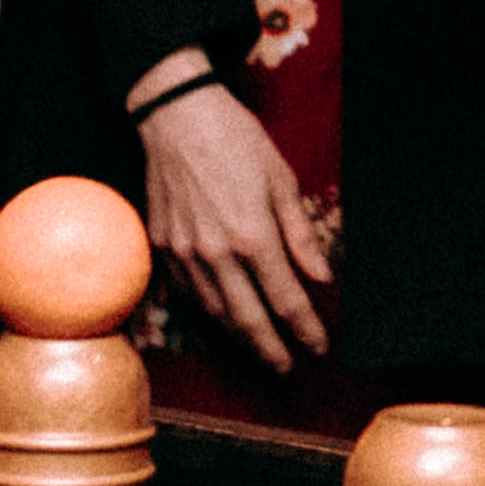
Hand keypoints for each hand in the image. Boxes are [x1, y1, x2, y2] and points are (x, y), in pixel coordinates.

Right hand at [131, 64, 332, 366]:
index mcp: (253, 237)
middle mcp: (216, 254)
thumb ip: (301, 236)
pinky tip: (222, 316)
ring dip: (240, 336)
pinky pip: (188, 294)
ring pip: (215, 312)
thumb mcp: (282, 181)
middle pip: (248, 320)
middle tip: (286, 368)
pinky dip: (209, 311)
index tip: (319, 346)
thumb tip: (321, 277)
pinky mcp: (163, 247)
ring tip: (259, 348)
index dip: (305, 329)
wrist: (177, 117)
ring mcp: (184, 254)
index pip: (286, 300)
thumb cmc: (236, 141)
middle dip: (271, 350)